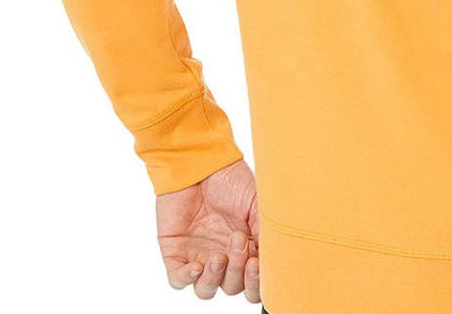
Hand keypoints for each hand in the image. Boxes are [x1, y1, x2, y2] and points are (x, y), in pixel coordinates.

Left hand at [156, 159, 259, 302]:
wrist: (201, 162)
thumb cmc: (231, 179)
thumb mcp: (257, 203)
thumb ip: (266, 232)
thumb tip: (275, 260)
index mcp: (247, 247)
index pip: (253, 281)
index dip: (256, 282)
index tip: (258, 263)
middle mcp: (224, 255)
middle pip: (232, 286)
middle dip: (237, 272)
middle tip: (238, 242)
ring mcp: (199, 255)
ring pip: (206, 289)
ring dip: (214, 279)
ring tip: (218, 256)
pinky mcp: (176, 252)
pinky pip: (179, 280)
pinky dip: (188, 279)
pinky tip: (196, 265)